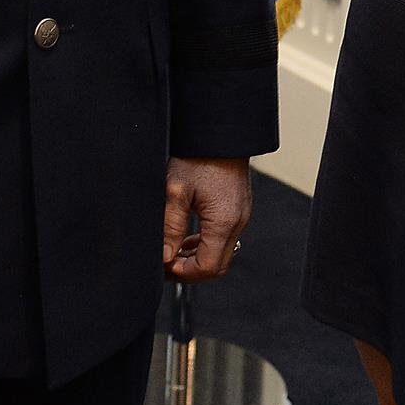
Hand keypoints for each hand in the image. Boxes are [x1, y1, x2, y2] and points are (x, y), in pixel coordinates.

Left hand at [162, 156, 252, 282]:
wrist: (218, 132)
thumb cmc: (199, 155)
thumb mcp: (176, 191)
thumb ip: (171, 227)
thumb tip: (165, 256)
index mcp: (224, 222)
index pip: (207, 267)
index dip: (184, 272)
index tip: (164, 266)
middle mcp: (237, 222)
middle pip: (217, 266)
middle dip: (190, 270)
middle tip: (165, 264)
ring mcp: (240, 215)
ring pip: (221, 253)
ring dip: (197, 257)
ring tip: (172, 252)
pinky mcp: (237, 208)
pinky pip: (223, 237)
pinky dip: (205, 243)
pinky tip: (187, 237)